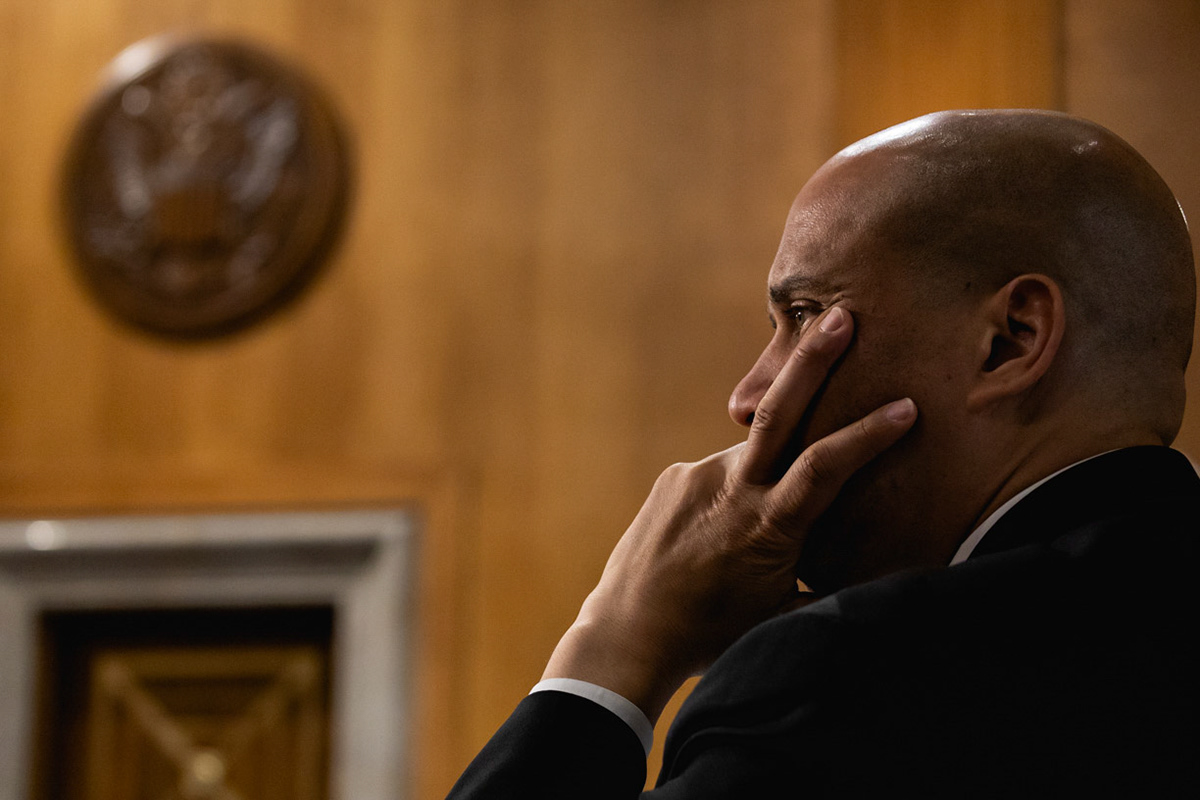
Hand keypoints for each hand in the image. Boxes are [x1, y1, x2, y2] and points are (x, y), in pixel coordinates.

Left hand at [542, 307, 917, 721]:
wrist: (628, 633)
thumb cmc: (714, 633)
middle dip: (812, 361)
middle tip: (841, 315)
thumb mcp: (781, 614)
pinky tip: (712, 539)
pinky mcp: (672, 478)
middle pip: (778, 412)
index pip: (825, 466)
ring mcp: (695, 477)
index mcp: (767, 525)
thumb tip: (878, 578)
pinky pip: (718, 476)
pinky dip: (732, 495)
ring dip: (766, 478)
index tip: (906, 405)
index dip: (868, 434)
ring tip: (739, 544)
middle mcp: (731, 489)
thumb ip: (827, 585)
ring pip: (751, 459)